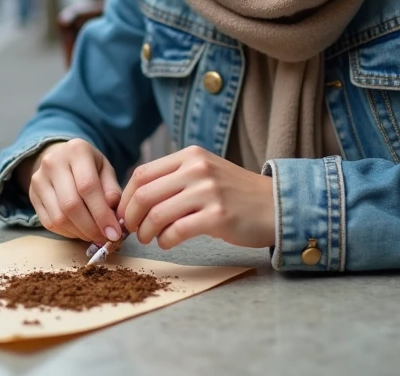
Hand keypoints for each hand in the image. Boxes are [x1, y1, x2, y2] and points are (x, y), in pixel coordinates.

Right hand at [18, 139, 123, 246]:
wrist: (60, 157)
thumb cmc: (88, 165)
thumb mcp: (105, 169)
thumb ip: (111, 190)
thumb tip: (114, 217)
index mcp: (77, 150)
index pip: (88, 186)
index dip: (102, 213)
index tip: (114, 233)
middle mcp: (53, 162)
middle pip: (71, 204)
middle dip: (91, 227)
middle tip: (105, 238)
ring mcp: (39, 179)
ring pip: (58, 217)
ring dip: (79, 233)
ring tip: (94, 235)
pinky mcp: (32, 194)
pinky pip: (49, 222)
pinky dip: (67, 232)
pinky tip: (80, 231)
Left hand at [118, 146, 274, 250]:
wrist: (274, 204)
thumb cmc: (234, 194)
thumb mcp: (204, 173)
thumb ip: (174, 179)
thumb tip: (135, 200)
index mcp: (190, 156)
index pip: (142, 174)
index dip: (127, 197)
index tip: (125, 213)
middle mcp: (197, 169)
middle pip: (145, 193)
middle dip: (131, 216)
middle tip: (132, 230)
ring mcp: (208, 192)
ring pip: (158, 214)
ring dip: (146, 231)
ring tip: (150, 238)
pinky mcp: (218, 216)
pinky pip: (177, 231)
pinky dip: (166, 240)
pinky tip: (168, 242)